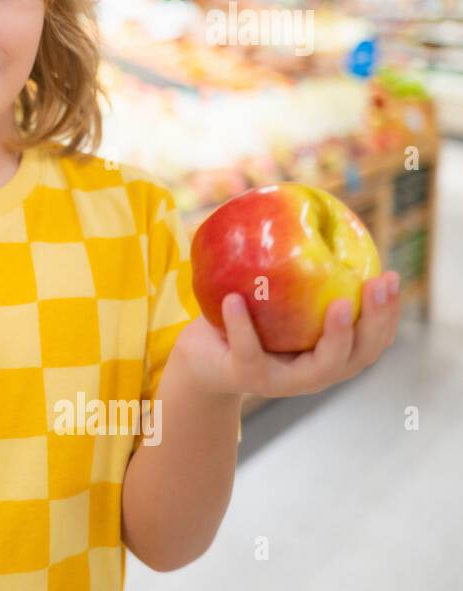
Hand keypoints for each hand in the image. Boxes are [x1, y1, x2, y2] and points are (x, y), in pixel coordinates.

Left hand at [172, 271, 402, 398]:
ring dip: (336, 336)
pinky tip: (234, 299)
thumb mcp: (273, 297)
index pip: (371, 338)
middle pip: (359, 355)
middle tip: (375, 285)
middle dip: (375, 321)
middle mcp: (315, 373)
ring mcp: (283, 380)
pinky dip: (242, 325)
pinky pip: (248, 351)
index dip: (387, 311)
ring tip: (338, 304)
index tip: (390, 275)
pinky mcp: (246, 377)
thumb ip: (295, 272)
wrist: (200, 360)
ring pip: (322, 366)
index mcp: (329, 353)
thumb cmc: (244, 321)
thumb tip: (311, 209)